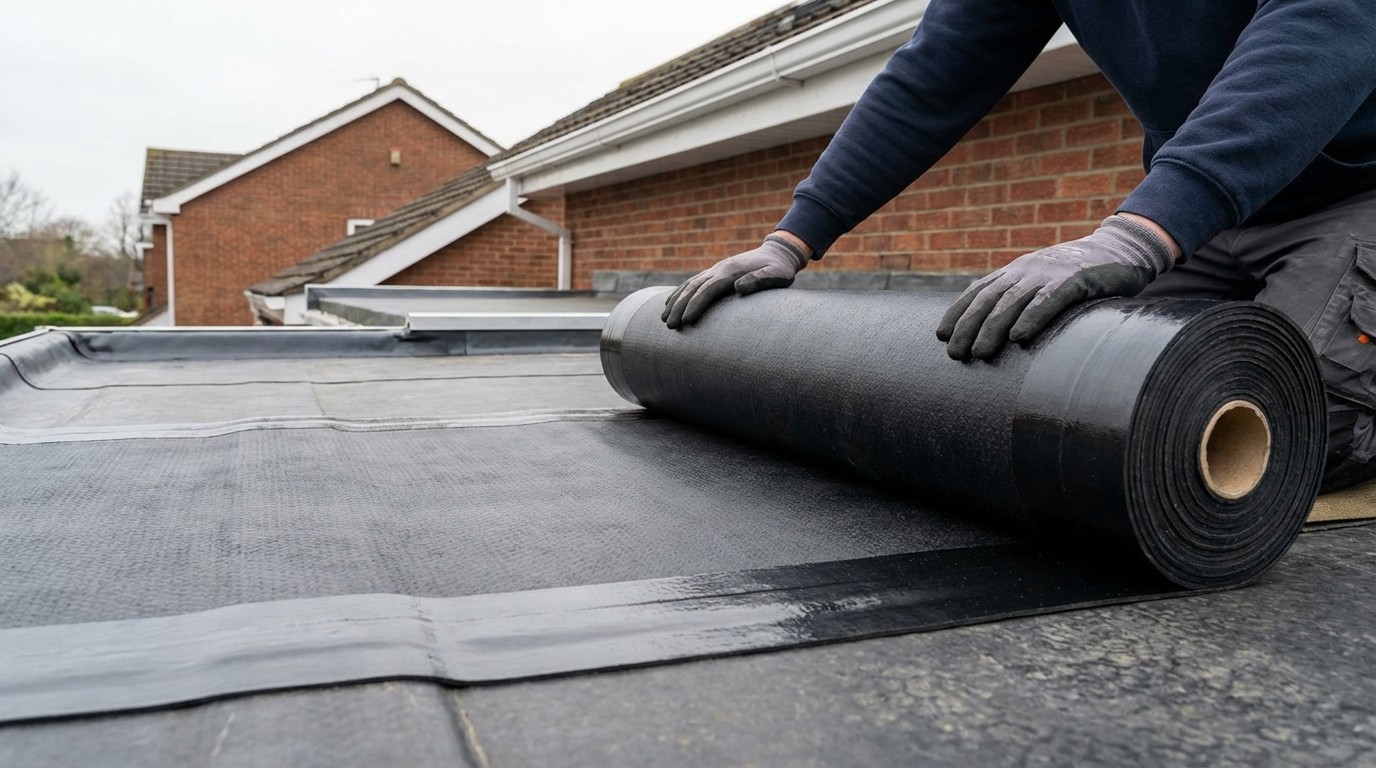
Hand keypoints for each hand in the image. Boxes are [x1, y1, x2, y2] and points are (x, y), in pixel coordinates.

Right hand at [662, 234, 810, 328]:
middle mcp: (719, 269)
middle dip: (679, 307)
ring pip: (689, 285)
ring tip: (664, 319)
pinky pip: (693, 282)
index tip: (686, 321)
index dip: (696, 305)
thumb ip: (760, 280)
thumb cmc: (780, 268)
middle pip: (693, 288)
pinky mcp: (716, 272)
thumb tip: (739, 287)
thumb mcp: (777, 274)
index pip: (708, 289)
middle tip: (669, 326)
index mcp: (731, 271)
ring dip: (675, 301)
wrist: (778, 252)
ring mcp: (716, 269)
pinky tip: (670, 303)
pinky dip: (679, 292)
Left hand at [936, 215, 1176, 360]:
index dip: (958, 312)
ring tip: (979, 353)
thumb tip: (1004, 335)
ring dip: (992, 328)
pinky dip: (1031, 318)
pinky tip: (1019, 337)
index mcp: (1018, 271)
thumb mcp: (1046, 284)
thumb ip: (1025, 301)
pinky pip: (1049, 300)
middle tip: (955, 354)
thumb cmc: (1082, 276)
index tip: (941, 335)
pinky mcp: (1076, 280)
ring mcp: (1050, 273)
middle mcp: (1027, 270)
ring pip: (1012, 301)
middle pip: (989, 299)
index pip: (979, 290)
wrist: (1123, 250)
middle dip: (968, 326)